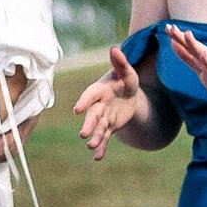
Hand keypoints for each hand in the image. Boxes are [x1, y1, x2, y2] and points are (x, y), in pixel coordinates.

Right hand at [76, 44, 143, 158]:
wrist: (128, 95)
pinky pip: (104, 138)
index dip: (84, 101)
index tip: (78, 109)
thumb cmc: (125, 80)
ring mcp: (102, 117)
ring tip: (91, 147)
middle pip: (92, 116)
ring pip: (97, 129)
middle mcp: (98, 105)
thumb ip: (120, 62)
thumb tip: (115, 48)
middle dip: (88, 125)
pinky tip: (97, 158)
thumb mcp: (127, 72)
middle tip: (84, 135)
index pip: (90, 95)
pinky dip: (101, 148)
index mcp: (99, 90)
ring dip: (94, 138)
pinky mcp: (108, 127)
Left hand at [166, 26, 206, 116]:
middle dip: (180, 38)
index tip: (168, 28)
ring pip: (204, 56)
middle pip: (194, 49)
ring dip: (195, 45)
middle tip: (168, 26)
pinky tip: (204, 54)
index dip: (178, 41)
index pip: (189, 51)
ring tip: (186, 33)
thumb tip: (195, 55)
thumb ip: (203, 66)